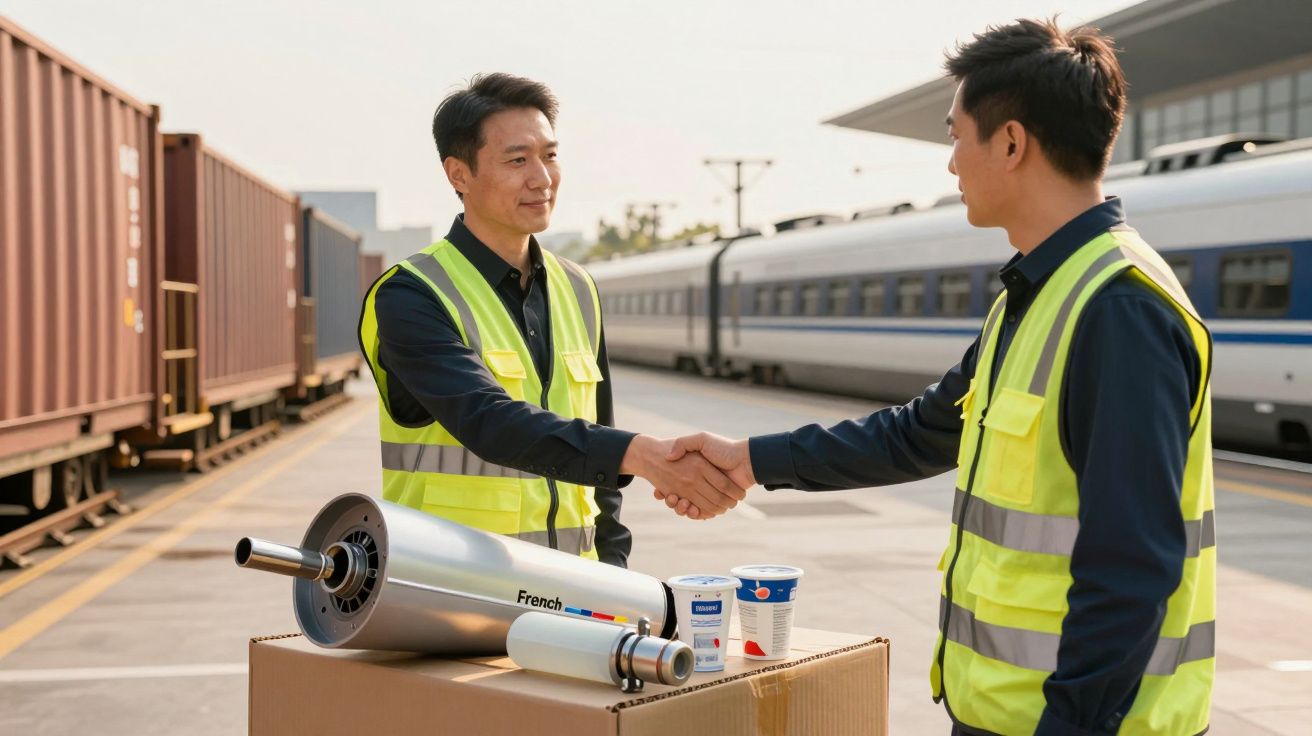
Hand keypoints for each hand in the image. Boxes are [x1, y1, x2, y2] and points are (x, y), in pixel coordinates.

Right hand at [621, 435, 745, 518]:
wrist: (746, 460)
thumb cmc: (724, 448)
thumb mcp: (701, 440)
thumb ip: (684, 443)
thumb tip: (669, 456)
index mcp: (695, 471)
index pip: (674, 483)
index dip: (665, 490)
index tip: (658, 491)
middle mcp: (699, 484)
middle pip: (679, 498)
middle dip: (672, 501)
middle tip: (669, 498)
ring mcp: (707, 494)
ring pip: (688, 507)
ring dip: (681, 509)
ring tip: (679, 502)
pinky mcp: (715, 503)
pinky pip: (702, 513)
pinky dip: (695, 514)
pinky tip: (690, 509)